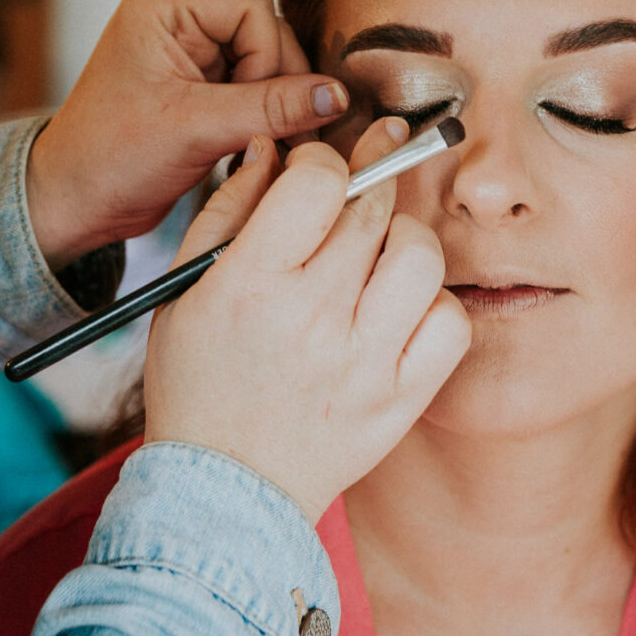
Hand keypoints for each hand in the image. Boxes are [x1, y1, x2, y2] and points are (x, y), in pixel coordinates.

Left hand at [26, 0, 346, 266]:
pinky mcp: (201, 90)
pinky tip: (249, 151)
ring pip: (268, 68)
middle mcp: (180, 22)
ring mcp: (192, 56)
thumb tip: (334, 95)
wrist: (75, 204)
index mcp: (165, 7)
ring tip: (259, 149)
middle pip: (267, 35)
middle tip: (281, 136)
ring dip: (272, 110)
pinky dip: (261, 123)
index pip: (252, 7)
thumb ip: (270, 109)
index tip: (256, 108)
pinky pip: (255, 93)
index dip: (268, 57)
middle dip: (277, 87)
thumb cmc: (108, 158)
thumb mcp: (193, 129)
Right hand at [143, 121, 470, 521]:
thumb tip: (271, 149)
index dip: (322, 162)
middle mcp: (312, 320)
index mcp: (250, 285)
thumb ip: (227, 210)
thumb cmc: (200, 380)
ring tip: (378, 254)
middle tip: (361, 189)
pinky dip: (432, 304)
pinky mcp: (400, 399)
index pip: (317, 183)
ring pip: (421, 256)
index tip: (317, 176)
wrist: (224, 487)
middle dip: (369, 184)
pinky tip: (399, 309)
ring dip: (403, 240)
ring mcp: (364, 363)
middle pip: (372, 210)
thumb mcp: (185, 289)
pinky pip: (450, 322)